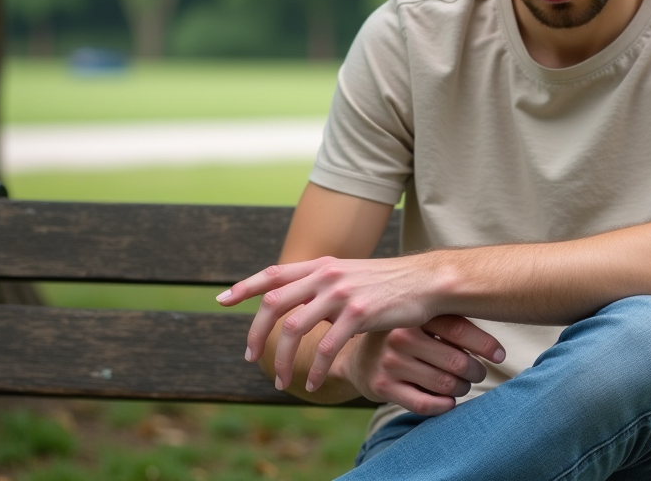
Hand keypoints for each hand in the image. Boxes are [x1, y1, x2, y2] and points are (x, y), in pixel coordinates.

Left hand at [217, 255, 500, 392]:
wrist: (428, 282)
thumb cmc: (391, 284)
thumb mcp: (352, 276)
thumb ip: (324, 287)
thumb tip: (302, 306)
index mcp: (322, 265)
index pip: (273, 273)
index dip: (245, 286)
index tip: (222, 300)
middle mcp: (327, 275)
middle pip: (274, 304)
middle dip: (255, 334)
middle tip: (249, 358)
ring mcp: (342, 293)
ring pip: (294, 328)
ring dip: (281, 359)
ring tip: (278, 381)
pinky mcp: (360, 313)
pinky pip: (327, 347)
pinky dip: (315, 369)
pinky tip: (315, 384)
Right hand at [345, 315, 504, 415]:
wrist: (357, 357)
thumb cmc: (404, 335)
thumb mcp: (421, 319)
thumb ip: (451, 317)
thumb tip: (497, 315)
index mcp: (414, 314)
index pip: (459, 329)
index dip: (485, 344)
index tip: (500, 355)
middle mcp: (400, 335)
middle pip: (456, 360)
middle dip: (476, 371)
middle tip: (479, 373)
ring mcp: (390, 362)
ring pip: (444, 384)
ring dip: (462, 388)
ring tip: (463, 385)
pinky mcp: (383, 386)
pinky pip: (425, 404)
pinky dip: (444, 406)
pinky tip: (449, 402)